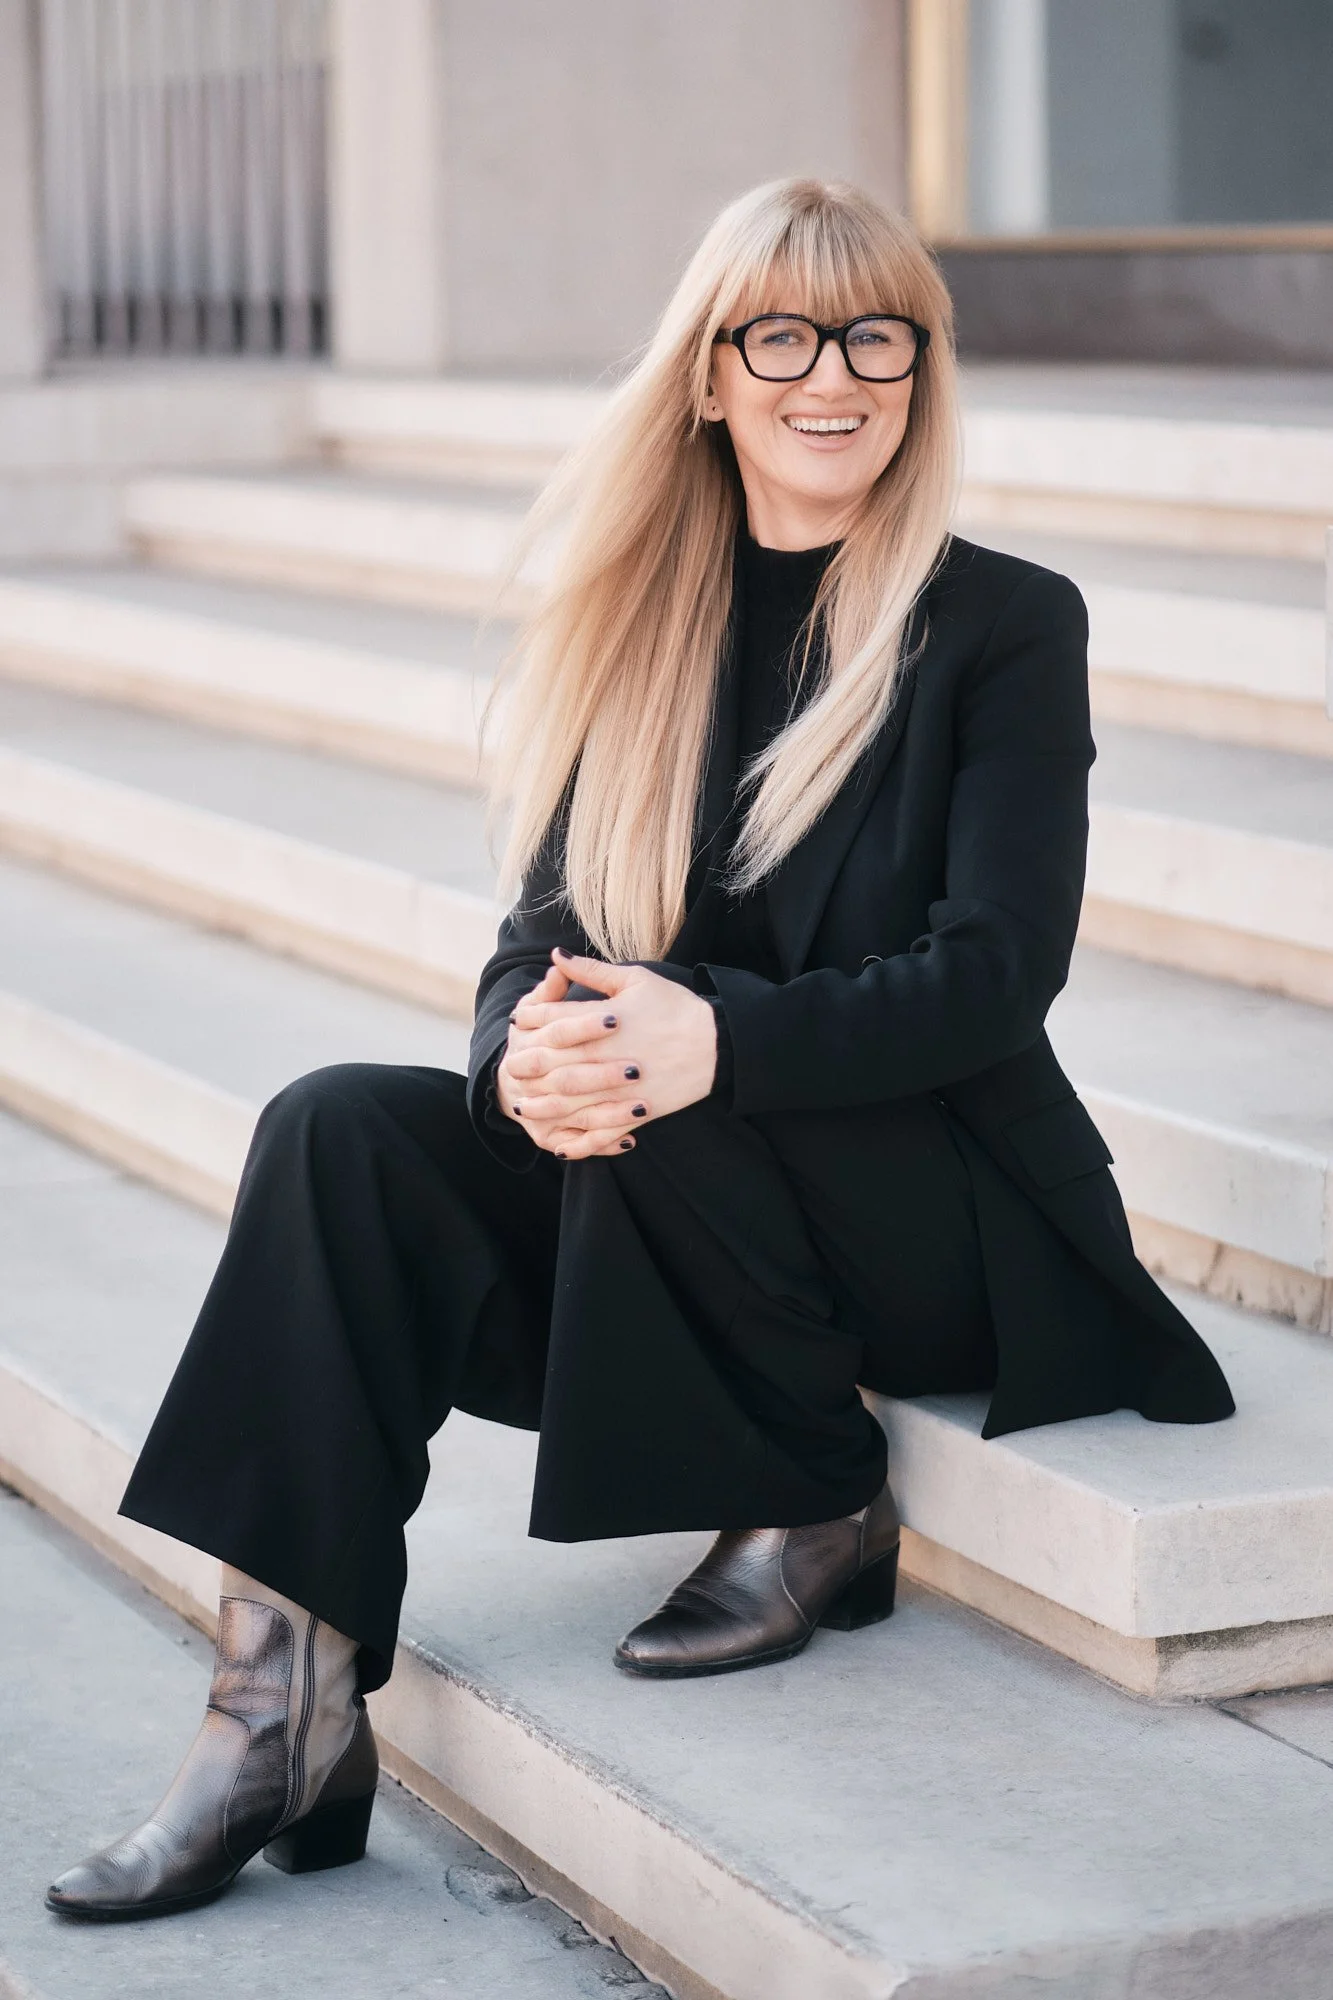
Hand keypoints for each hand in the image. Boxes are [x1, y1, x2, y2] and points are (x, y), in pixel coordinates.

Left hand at [497, 950, 717, 1161]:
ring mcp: (619, 1088)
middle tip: (509, 1071)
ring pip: (569, 1102)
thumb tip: (556, 955)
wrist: (718, 1043)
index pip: (552, 1020)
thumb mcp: (635, 979)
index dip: (530, 1020)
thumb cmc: (675, 1007)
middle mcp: (605, 1056)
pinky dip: (579, 1141)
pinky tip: (561, 1145)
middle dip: (526, 1068)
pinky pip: (600, 1131)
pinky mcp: (635, 1112)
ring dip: (541, 1106)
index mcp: (603, 1021)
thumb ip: (591, 970)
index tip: (518, 1022)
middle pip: (552, 1064)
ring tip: (522, 1107)